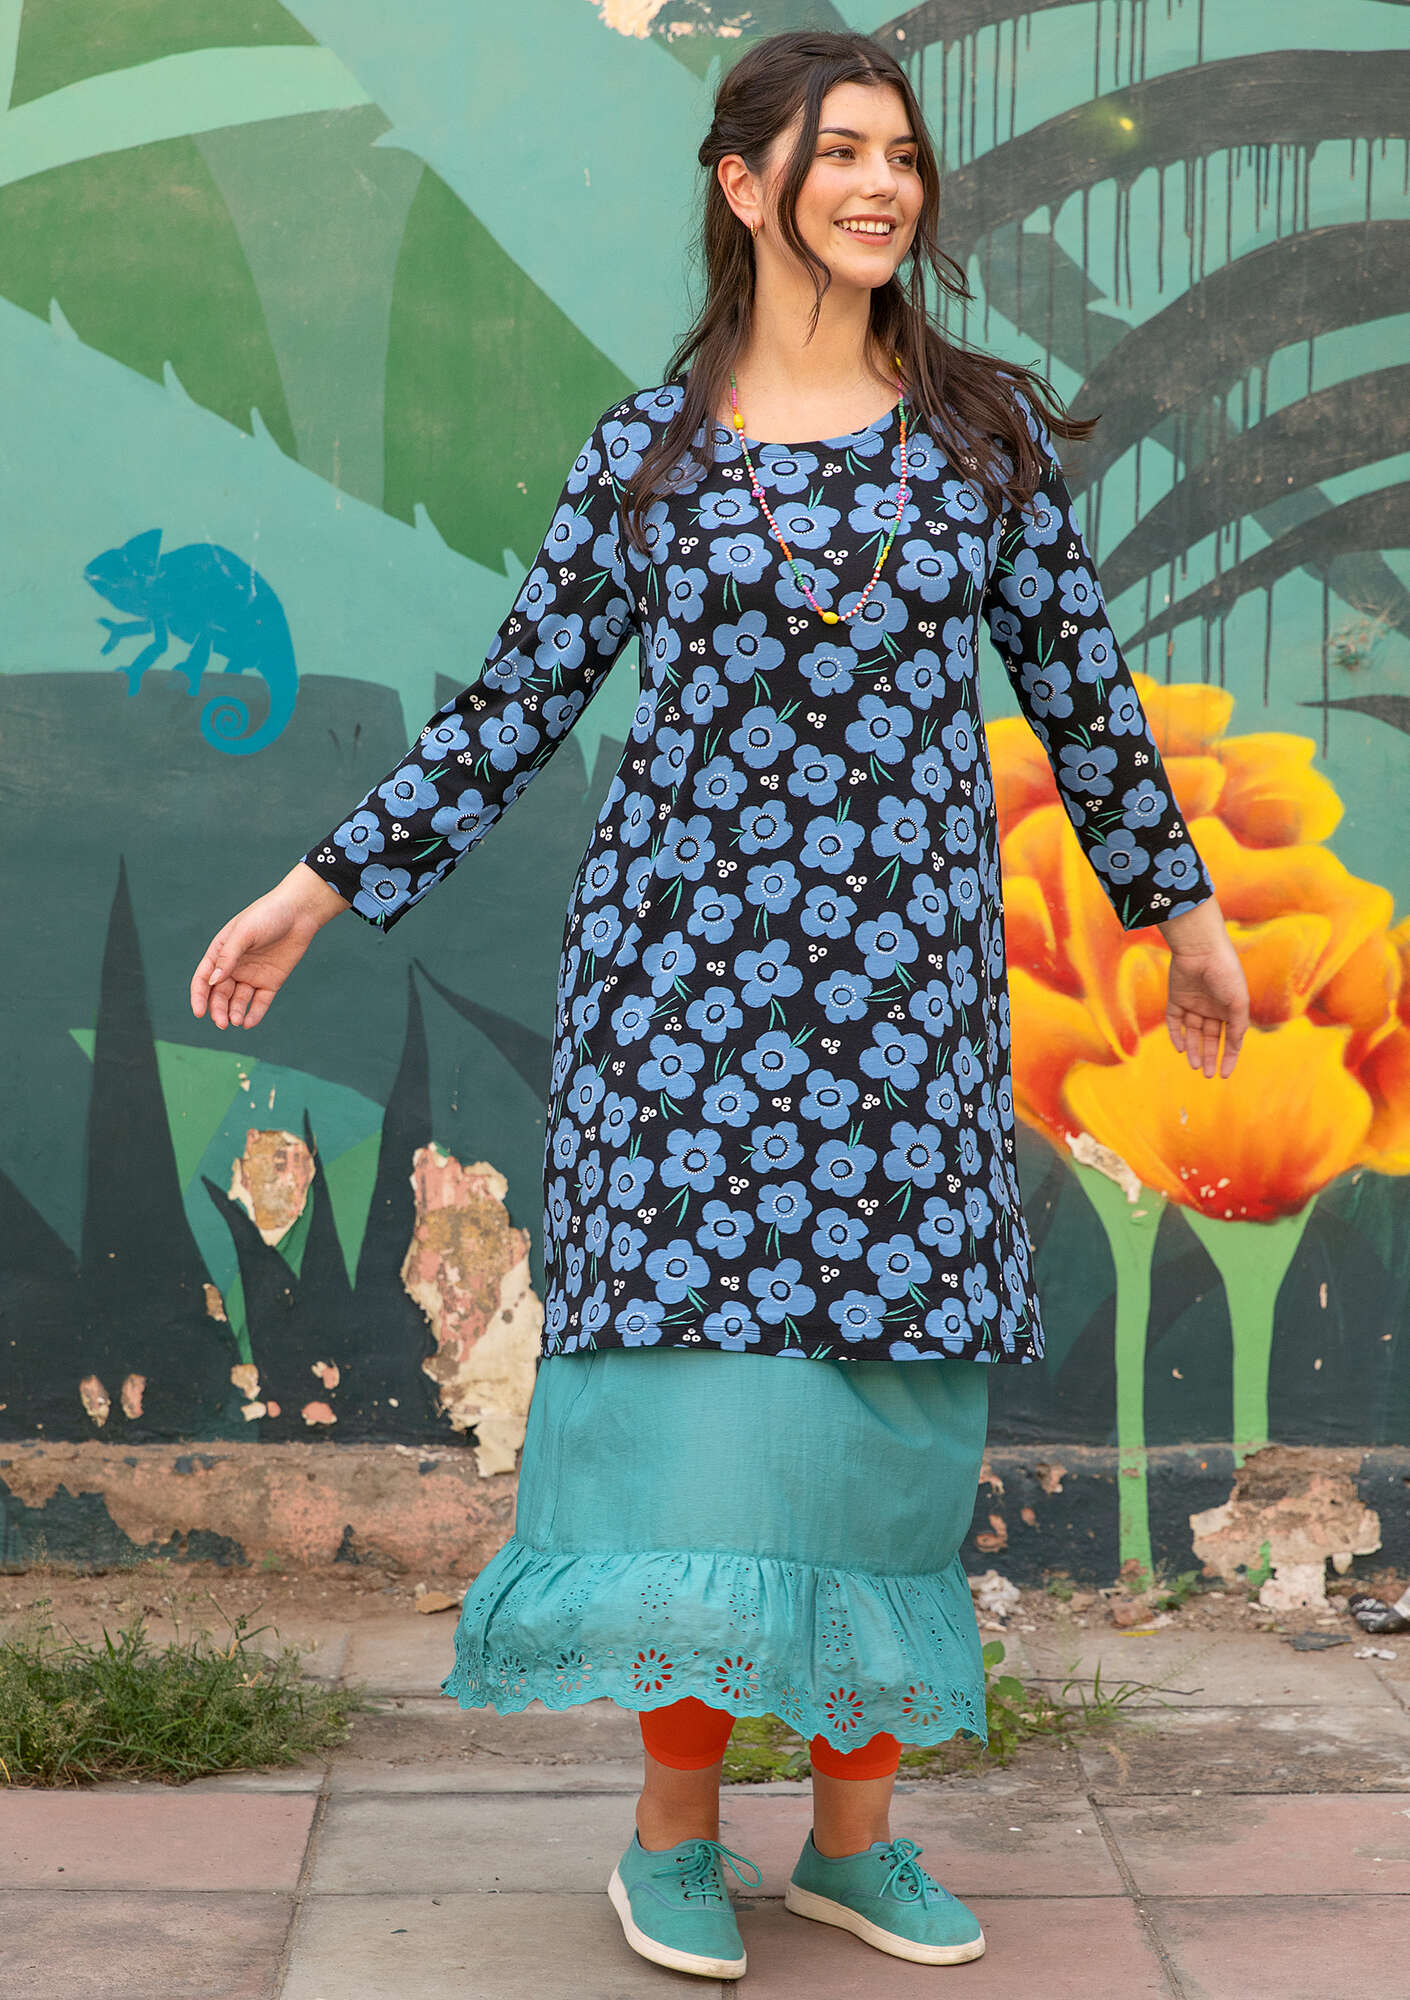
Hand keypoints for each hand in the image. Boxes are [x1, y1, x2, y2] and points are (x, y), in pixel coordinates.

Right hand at [190, 864, 347, 1029]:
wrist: (300, 912)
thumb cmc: (267, 915)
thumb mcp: (244, 933)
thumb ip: (228, 957)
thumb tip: (212, 982)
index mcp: (220, 952)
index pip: (203, 979)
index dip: (199, 997)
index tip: (199, 1013)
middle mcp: (234, 966)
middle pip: (220, 994)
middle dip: (218, 1010)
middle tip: (222, 1023)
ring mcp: (252, 975)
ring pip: (238, 1001)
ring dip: (235, 1013)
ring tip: (236, 1021)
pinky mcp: (271, 981)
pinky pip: (260, 1002)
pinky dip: (254, 1014)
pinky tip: (248, 1023)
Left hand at [1165, 931, 1248, 1078]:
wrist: (1201, 950)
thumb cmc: (1225, 973)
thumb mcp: (1238, 1003)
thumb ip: (1237, 1026)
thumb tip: (1236, 1047)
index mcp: (1231, 1009)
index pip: (1230, 1039)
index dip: (1228, 1057)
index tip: (1224, 1074)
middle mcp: (1212, 1008)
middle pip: (1210, 1038)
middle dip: (1209, 1057)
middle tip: (1208, 1075)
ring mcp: (1194, 1004)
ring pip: (1192, 1033)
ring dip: (1193, 1049)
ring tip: (1195, 1066)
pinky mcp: (1176, 998)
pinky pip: (1175, 1021)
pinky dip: (1177, 1035)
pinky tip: (1180, 1048)